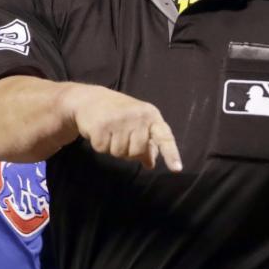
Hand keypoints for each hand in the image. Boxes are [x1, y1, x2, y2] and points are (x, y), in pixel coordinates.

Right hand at [62, 84, 181, 171]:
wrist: (91, 99)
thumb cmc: (119, 113)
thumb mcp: (138, 123)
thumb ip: (147, 143)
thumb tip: (151, 164)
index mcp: (151, 115)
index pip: (164, 137)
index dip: (171, 153)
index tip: (177, 169)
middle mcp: (137, 116)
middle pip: (137, 151)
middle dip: (128, 151)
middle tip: (121, 136)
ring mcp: (118, 120)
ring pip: (119, 153)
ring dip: (112, 148)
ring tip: (110, 132)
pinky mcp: (101, 125)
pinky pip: (103, 149)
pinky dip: (100, 145)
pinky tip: (99, 132)